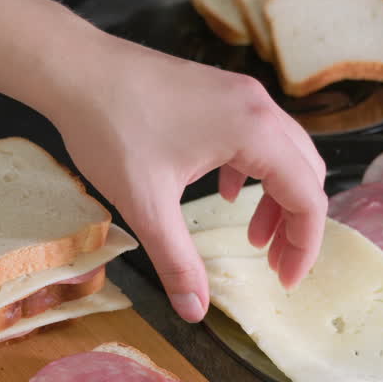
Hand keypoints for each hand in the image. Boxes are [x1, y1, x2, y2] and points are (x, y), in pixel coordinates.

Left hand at [43, 35, 327, 321]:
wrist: (75, 70)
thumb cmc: (111, 129)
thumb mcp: (146, 205)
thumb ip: (176, 261)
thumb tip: (193, 311)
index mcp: (254, 131)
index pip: (307, 196)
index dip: (303, 245)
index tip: (286, 281)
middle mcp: (257, 107)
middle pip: (303, 173)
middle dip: (294, 224)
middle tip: (273, 265)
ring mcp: (238, 95)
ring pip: (281, 153)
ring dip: (274, 197)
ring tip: (252, 238)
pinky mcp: (217, 93)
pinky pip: (254, 137)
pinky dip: (250, 172)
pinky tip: (222, 194)